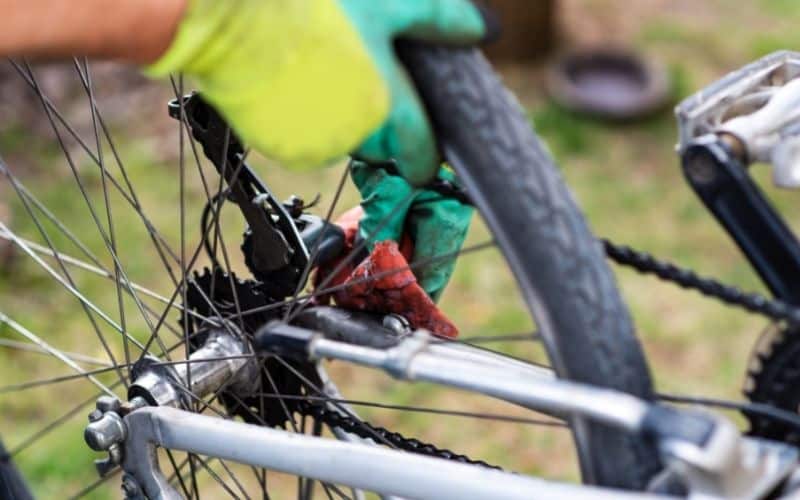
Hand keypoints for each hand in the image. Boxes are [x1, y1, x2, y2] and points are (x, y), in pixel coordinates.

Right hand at [147, 0, 486, 184]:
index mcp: (385, 105)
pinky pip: (302, 136)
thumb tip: (486, 31)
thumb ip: (438, 20)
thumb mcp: (387, 3)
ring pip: (338, 136)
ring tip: (319, 66)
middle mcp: (351, 134)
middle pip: (375, 139)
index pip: (416, 150)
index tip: (424, 165)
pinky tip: (292, 79)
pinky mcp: (277, 144)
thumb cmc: (313, 6)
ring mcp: (312, 141)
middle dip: (373, 116)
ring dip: (336, 112)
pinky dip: (303, 116)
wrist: (234, 16)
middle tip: (356, 71)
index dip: (423, 159)